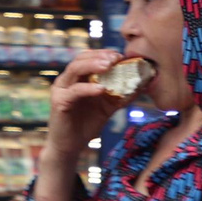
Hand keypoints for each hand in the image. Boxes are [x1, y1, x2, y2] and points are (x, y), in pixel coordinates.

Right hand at [45, 48, 127, 162]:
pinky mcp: (59, 102)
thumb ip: (121, 95)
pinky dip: (88, 88)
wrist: (70, 147)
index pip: (89, 57)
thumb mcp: (108, 107)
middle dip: (99, 56)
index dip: (104, 53)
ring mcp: (61, 89)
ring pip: (75, 69)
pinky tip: (101, 89)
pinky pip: (74, 91)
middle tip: (116, 58)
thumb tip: (142, 86)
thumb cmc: (87, 125)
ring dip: (93, 65)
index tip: (120, 55)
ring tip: (109, 66)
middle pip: (81, 58)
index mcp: (77, 78)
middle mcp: (67, 80)